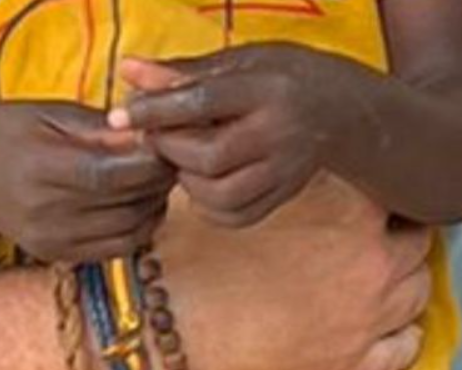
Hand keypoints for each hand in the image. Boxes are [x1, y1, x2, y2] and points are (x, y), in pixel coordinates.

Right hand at [0, 102, 175, 261]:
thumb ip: (96, 127)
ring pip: (130, 231)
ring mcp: (52, 240)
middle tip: (168, 156)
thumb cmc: (2, 136)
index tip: (165, 142)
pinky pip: (118, 249)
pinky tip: (141, 203)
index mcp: (38, 167)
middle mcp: (44, 212)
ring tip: (156, 178)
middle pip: (125, 204)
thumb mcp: (44, 113)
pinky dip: (141, 227)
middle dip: (159, 180)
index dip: (148, 161)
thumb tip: (146, 137)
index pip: (109, 173)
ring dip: (155, 205)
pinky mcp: (58, 257)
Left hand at [110, 45, 344, 227]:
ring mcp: (285, 170)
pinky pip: (237, 217)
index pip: (202, 101)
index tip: (119, 116)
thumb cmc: (281, 77)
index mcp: (266, 89)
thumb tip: (128, 71)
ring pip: (221, 194)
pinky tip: (202, 185)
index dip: (156, 110)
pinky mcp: (284, 195)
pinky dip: (208, 208)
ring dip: (188, 182)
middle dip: (170, 150)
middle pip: (209, 156)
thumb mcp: (238, 61)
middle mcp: (280, 133)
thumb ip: (182, 72)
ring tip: (183, 161)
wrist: (341, 109)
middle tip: (158, 138)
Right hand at [156, 175, 432, 369]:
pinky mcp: (356, 367)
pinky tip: (381, 330)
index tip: (360, 202)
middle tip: (366, 242)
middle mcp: (370, 260)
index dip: (373, 195)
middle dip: (393, 238)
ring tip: (374, 283)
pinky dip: (399, 336)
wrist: (166, 331)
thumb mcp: (223, 197)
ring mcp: (369, 317)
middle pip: (414, 240)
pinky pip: (405, 348)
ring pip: (418, 290)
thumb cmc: (186, 260)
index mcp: (343, 209)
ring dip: (402, 284)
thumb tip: (259, 156)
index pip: (389, 189)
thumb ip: (261, 173)